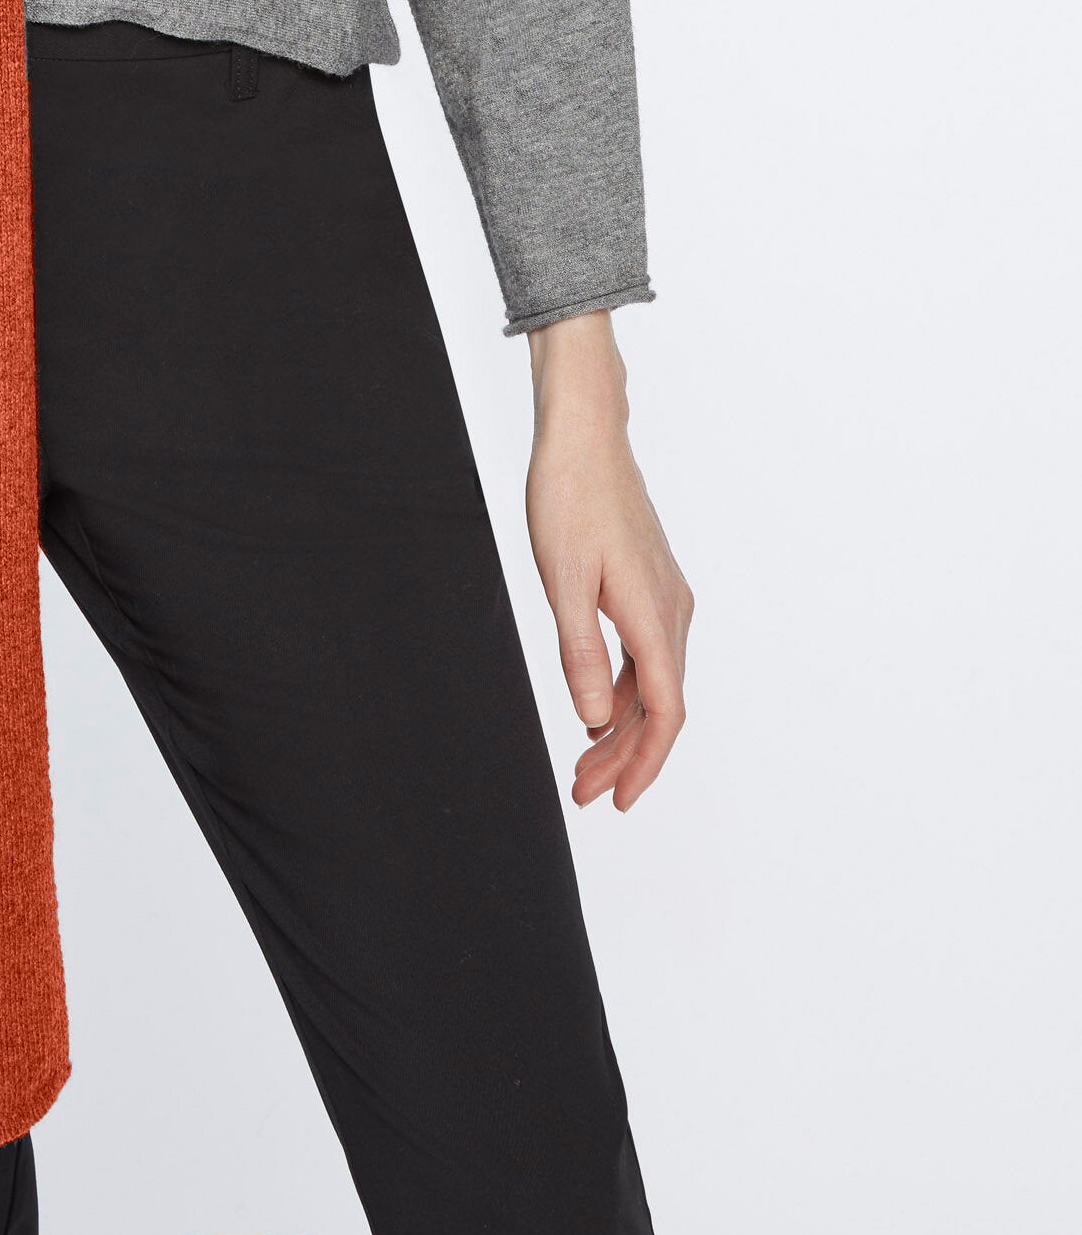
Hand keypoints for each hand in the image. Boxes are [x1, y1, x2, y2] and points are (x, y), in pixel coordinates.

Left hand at [524, 311, 691, 810]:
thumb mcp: (563, 580)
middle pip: (660, 704)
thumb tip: (598, 720)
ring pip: (654, 681)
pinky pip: (647, 653)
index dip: (646, 762)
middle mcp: (672, 610)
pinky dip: (626, 688)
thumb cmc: (570, 497)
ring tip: (585, 761)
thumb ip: (581, 653)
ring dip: (625, 725)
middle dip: (626, 754)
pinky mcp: (651, 585)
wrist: (585, 435)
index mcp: (654, 614)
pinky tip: (599, 705)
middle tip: (583, 790)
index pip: (665, 711)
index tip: (620, 799)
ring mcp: (665, 596)